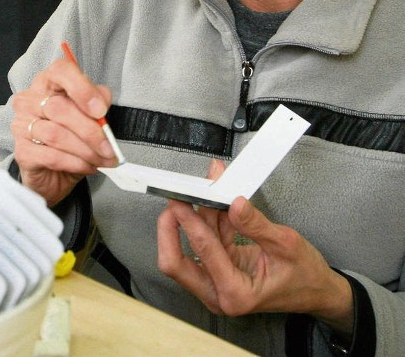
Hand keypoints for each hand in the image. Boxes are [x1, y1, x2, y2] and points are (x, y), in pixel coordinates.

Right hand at [11, 56, 117, 205]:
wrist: (57, 172)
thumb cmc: (73, 135)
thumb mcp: (90, 114)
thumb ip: (98, 102)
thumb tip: (102, 105)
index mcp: (48, 82)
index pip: (61, 71)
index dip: (82, 89)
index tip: (100, 110)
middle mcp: (29, 99)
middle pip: (59, 108)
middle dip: (90, 131)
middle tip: (109, 147)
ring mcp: (21, 125)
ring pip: (56, 134)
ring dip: (86, 150)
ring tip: (102, 159)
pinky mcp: (22, 152)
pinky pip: (51, 156)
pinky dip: (75, 163)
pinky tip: (88, 166)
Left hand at [157, 160, 353, 334]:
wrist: (318, 291)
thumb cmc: (305, 277)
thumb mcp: (285, 245)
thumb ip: (255, 224)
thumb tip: (234, 204)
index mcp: (236, 294)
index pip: (202, 252)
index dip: (189, 222)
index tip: (180, 201)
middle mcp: (220, 294)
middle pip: (175, 263)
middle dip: (170, 229)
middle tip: (173, 201)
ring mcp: (216, 284)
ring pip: (188, 250)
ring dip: (193, 219)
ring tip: (204, 193)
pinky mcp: (218, 272)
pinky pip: (204, 244)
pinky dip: (207, 222)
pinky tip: (215, 206)